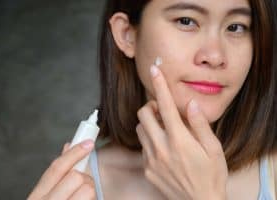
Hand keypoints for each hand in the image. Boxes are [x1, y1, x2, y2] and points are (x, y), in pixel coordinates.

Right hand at [27, 140, 95, 199]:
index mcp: (37, 196)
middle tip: (84, 186)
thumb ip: (59, 172)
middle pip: (75, 176)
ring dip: (90, 191)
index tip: (88, 143)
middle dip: (85, 178)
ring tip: (83, 198)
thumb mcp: (47, 195)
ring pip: (88, 189)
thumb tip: (68, 146)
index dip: (74, 152)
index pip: (57, 167)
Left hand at [136, 65, 227, 199]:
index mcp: (179, 140)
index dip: (159, 85)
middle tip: (162, 110)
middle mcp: (161, 148)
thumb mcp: (213, 149)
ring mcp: (151, 159)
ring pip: (139, 129)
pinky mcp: (147, 168)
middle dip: (151, 106)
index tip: (154, 70)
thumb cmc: (211, 175)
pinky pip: (142, 146)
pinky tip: (162, 145)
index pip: (166, 106)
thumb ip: (200, 125)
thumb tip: (190, 104)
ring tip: (163, 127)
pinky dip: (149, 139)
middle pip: (143, 114)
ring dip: (148, 122)